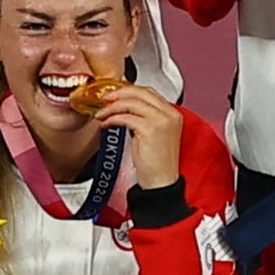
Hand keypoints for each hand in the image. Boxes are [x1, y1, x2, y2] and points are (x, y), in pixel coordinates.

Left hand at [88, 75, 187, 194]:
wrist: (161, 183)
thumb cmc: (157, 164)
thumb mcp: (153, 135)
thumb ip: (144, 118)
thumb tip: (124, 108)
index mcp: (173, 114)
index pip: (149, 92)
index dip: (129, 90)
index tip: (114, 94)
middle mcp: (170, 114)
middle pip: (140, 92)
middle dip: (119, 93)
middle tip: (105, 99)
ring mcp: (161, 121)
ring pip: (131, 102)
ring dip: (112, 107)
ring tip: (102, 114)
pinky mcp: (150, 130)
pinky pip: (125, 117)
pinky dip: (112, 118)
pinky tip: (106, 124)